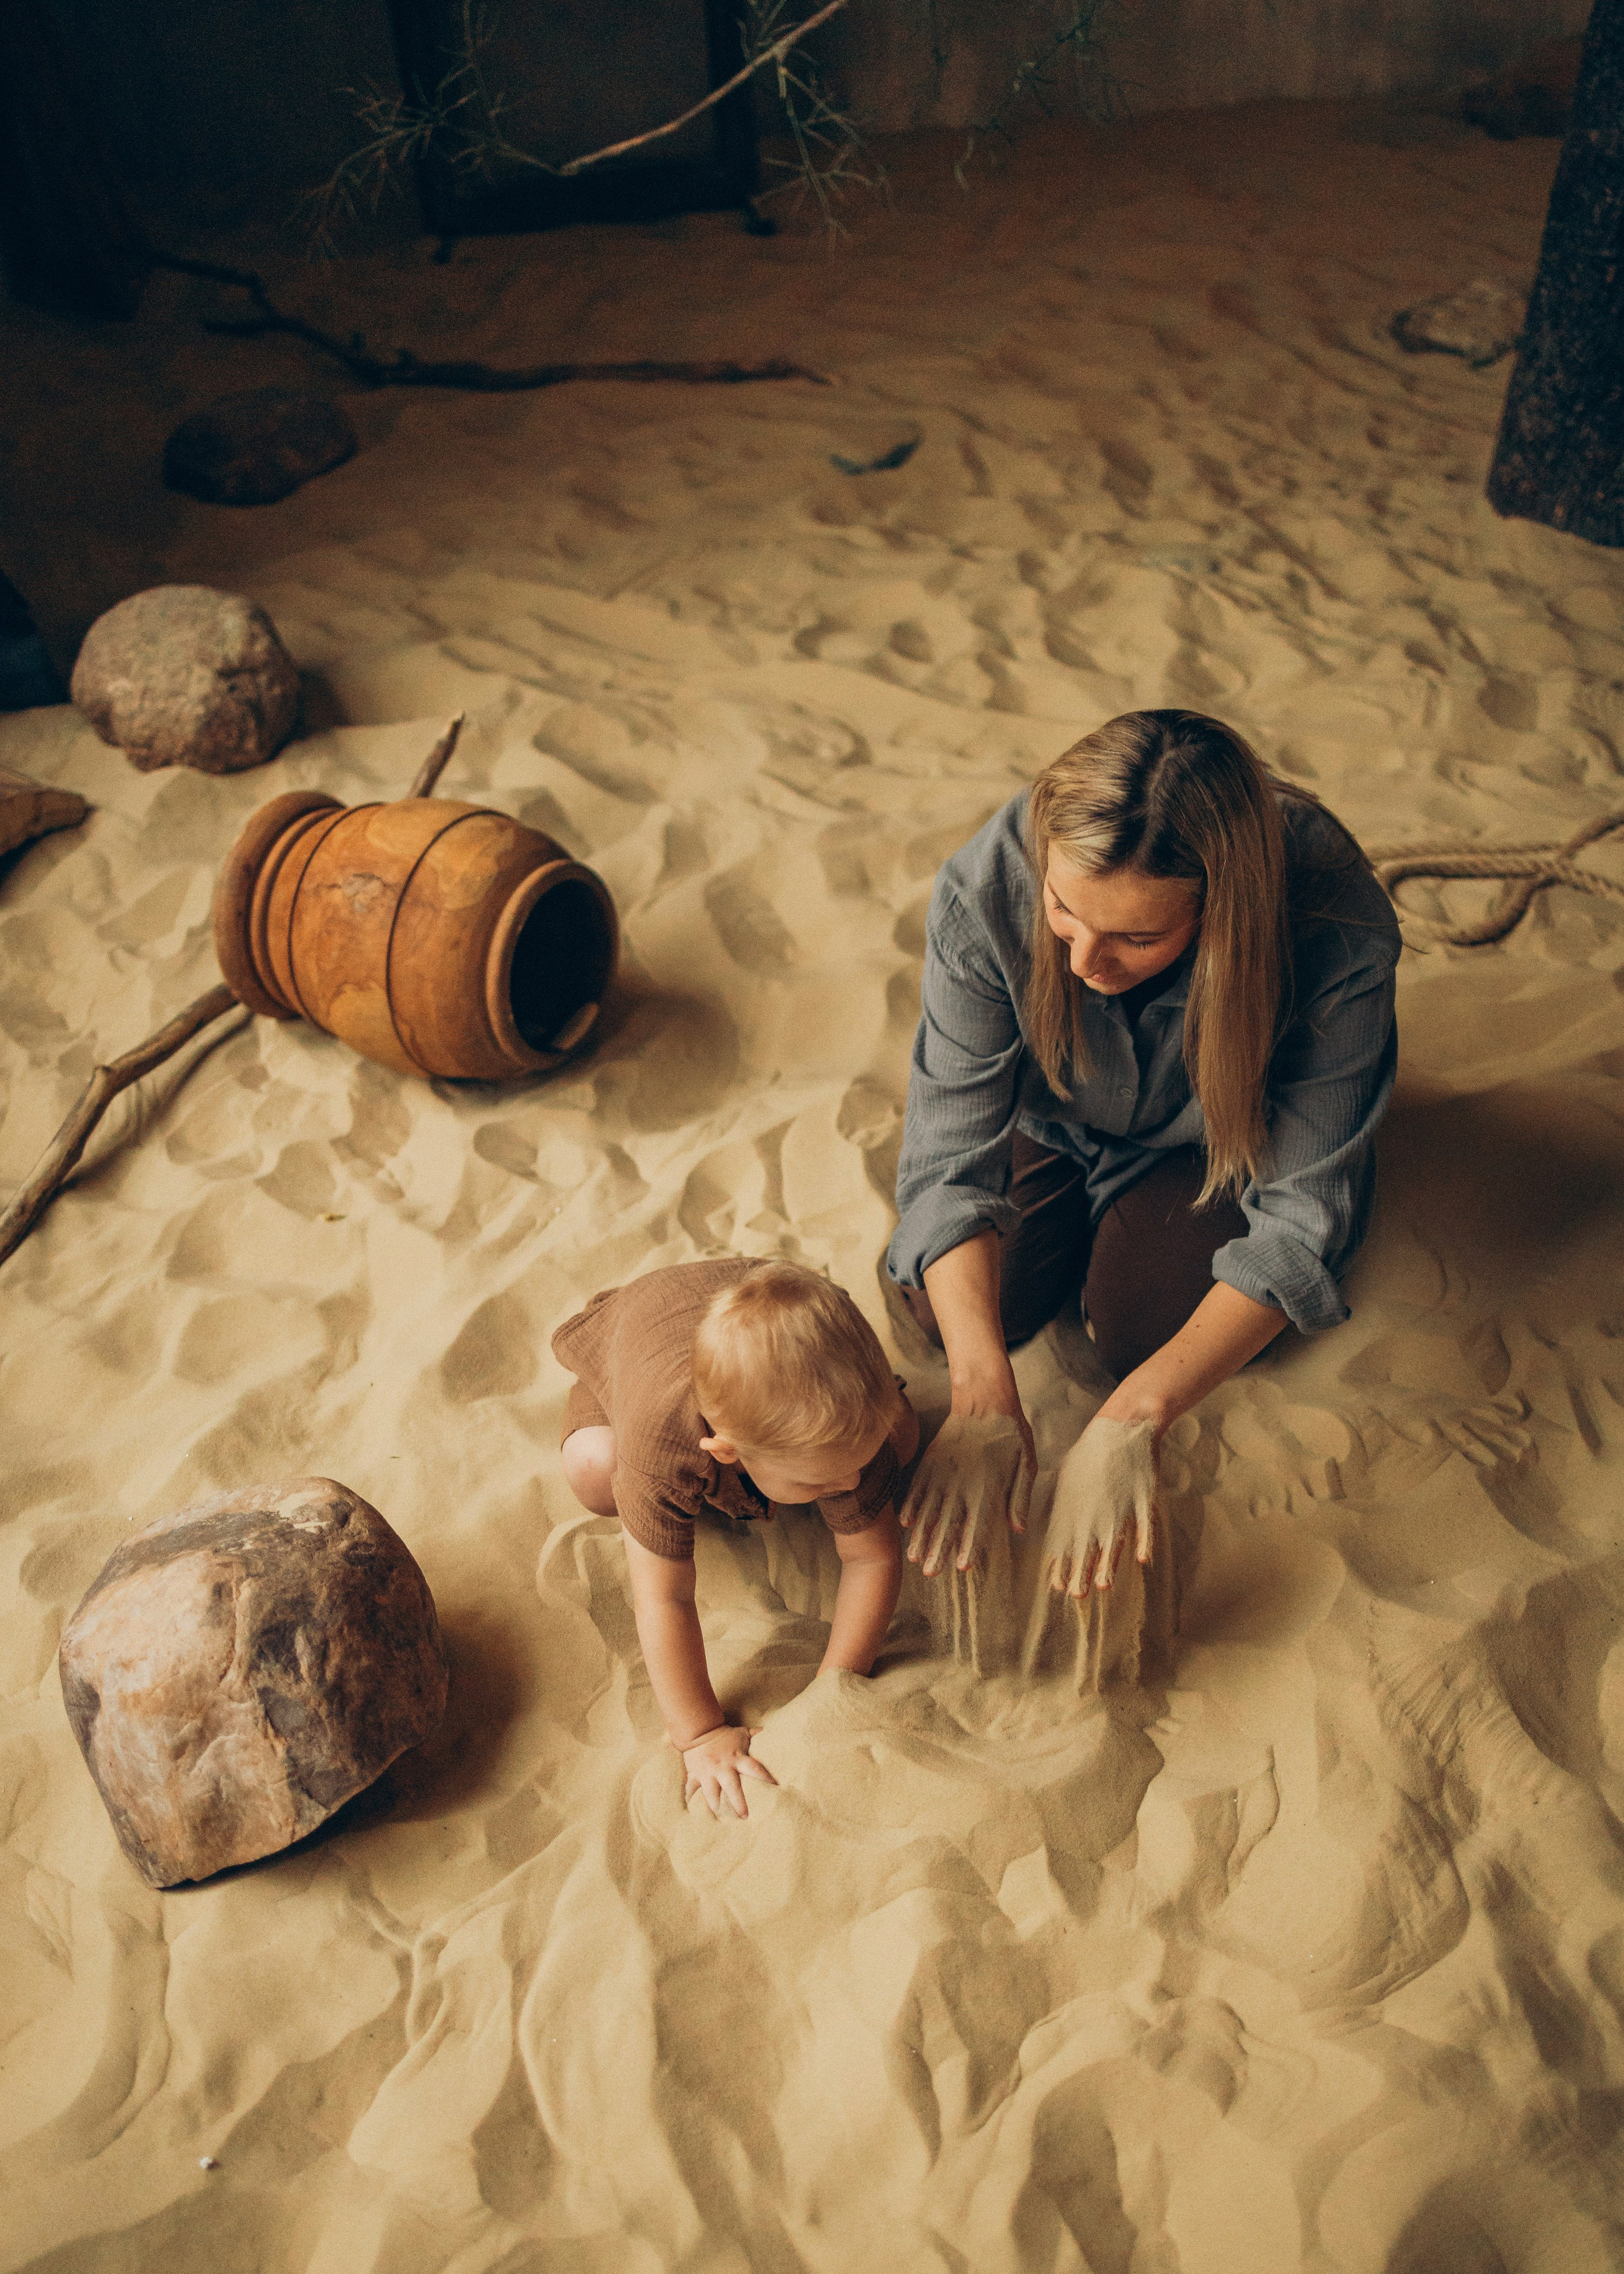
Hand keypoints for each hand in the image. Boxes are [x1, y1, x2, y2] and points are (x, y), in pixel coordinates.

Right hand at [679, 1725, 776, 1819]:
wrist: (699, 1730)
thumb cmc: (724, 1734)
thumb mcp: (741, 1733)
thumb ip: (756, 1734)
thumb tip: (768, 1730)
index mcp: (737, 1759)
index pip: (754, 1769)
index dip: (765, 1777)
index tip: (775, 1788)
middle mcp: (723, 1768)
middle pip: (732, 1788)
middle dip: (738, 1803)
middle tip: (745, 1817)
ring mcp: (708, 1773)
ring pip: (711, 1793)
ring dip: (716, 1806)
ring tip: (720, 1819)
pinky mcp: (695, 1776)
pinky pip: (691, 1790)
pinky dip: (690, 1801)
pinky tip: (691, 1813)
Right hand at [900, 1410, 1035, 1576]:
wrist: (985, 1399)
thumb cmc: (1013, 1435)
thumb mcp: (1027, 1465)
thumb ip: (1020, 1498)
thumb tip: (1017, 1529)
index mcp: (988, 1488)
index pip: (977, 1524)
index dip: (970, 1546)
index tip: (962, 1567)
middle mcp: (962, 1485)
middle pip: (948, 1524)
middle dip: (938, 1550)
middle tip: (929, 1573)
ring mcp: (943, 1473)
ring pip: (929, 1510)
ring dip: (921, 1535)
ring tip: (913, 1557)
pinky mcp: (931, 1462)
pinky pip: (917, 1488)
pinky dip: (910, 1506)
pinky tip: (905, 1524)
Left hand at [1044, 1416, 1157, 1595]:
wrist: (1119, 1429)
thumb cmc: (1088, 1454)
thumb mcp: (1064, 1479)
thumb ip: (1060, 1507)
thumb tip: (1053, 1530)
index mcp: (1074, 1507)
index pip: (1066, 1543)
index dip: (1062, 1566)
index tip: (1057, 1586)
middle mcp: (1094, 1511)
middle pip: (1087, 1548)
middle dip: (1080, 1574)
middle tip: (1077, 1596)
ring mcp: (1120, 1507)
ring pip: (1113, 1542)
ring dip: (1108, 1565)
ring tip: (1103, 1586)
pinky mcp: (1142, 1501)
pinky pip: (1144, 1525)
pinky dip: (1144, 1542)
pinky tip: (1142, 1560)